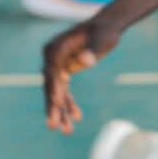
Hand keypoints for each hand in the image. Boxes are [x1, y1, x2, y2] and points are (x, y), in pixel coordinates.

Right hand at [43, 18, 117, 133]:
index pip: (51, 71)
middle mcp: (52, 57)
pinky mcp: (64, 72)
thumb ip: (93, 50)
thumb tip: (85, 61)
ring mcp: (57, 66)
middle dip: (54, 107)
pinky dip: (69, 105)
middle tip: (54, 127)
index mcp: (56, 48)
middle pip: (50, 86)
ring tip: (67, 131)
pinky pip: (65, 92)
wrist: (107, 27)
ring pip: (57, 93)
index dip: (53, 88)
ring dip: (61, 112)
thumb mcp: (102, 39)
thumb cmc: (105, 31)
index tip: (56, 103)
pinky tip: (76, 118)